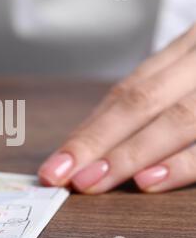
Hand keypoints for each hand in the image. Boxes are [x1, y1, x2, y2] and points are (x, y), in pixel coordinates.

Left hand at [38, 24, 195, 192]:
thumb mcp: (183, 73)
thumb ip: (149, 99)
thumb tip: (90, 143)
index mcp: (181, 56)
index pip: (126, 94)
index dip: (88, 132)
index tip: (55, 163)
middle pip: (139, 104)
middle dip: (95, 143)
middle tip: (61, 176)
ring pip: (175, 120)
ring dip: (128, 155)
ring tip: (92, 181)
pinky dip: (182, 164)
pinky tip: (148, 180)